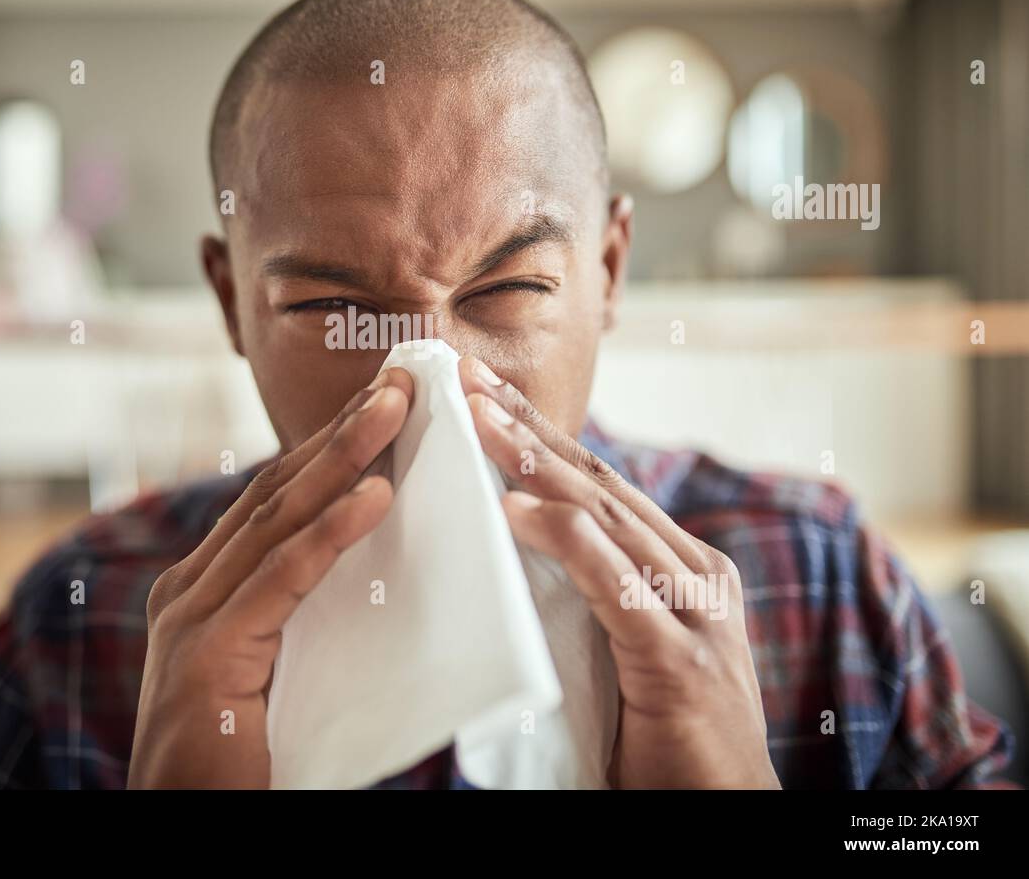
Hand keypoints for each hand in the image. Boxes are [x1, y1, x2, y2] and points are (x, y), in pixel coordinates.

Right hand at [127, 368, 413, 787]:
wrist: (183, 823)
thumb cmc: (237, 754)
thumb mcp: (272, 662)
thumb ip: (296, 608)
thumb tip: (364, 556)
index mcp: (203, 586)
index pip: (275, 501)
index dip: (328, 447)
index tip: (381, 402)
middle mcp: (189, 588)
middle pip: (277, 492)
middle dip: (340, 433)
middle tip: (397, 381)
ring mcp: (191, 616)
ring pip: (279, 519)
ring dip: (342, 459)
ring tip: (395, 410)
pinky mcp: (209, 653)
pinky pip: (283, 580)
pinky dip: (330, 534)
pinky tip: (374, 497)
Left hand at [459, 356, 779, 788]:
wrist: (724, 815)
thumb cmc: (664, 733)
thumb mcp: (627, 642)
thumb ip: (596, 589)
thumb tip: (520, 535)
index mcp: (684, 566)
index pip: (601, 484)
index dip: (543, 433)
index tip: (486, 391)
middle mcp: (696, 574)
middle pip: (599, 483)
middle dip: (531, 427)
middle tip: (470, 378)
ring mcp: (695, 613)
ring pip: (605, 516)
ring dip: (535, 463)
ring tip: (479, 420)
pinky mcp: (678, 660)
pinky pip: (613, 583)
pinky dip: (564, 539)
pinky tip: (514, 509)